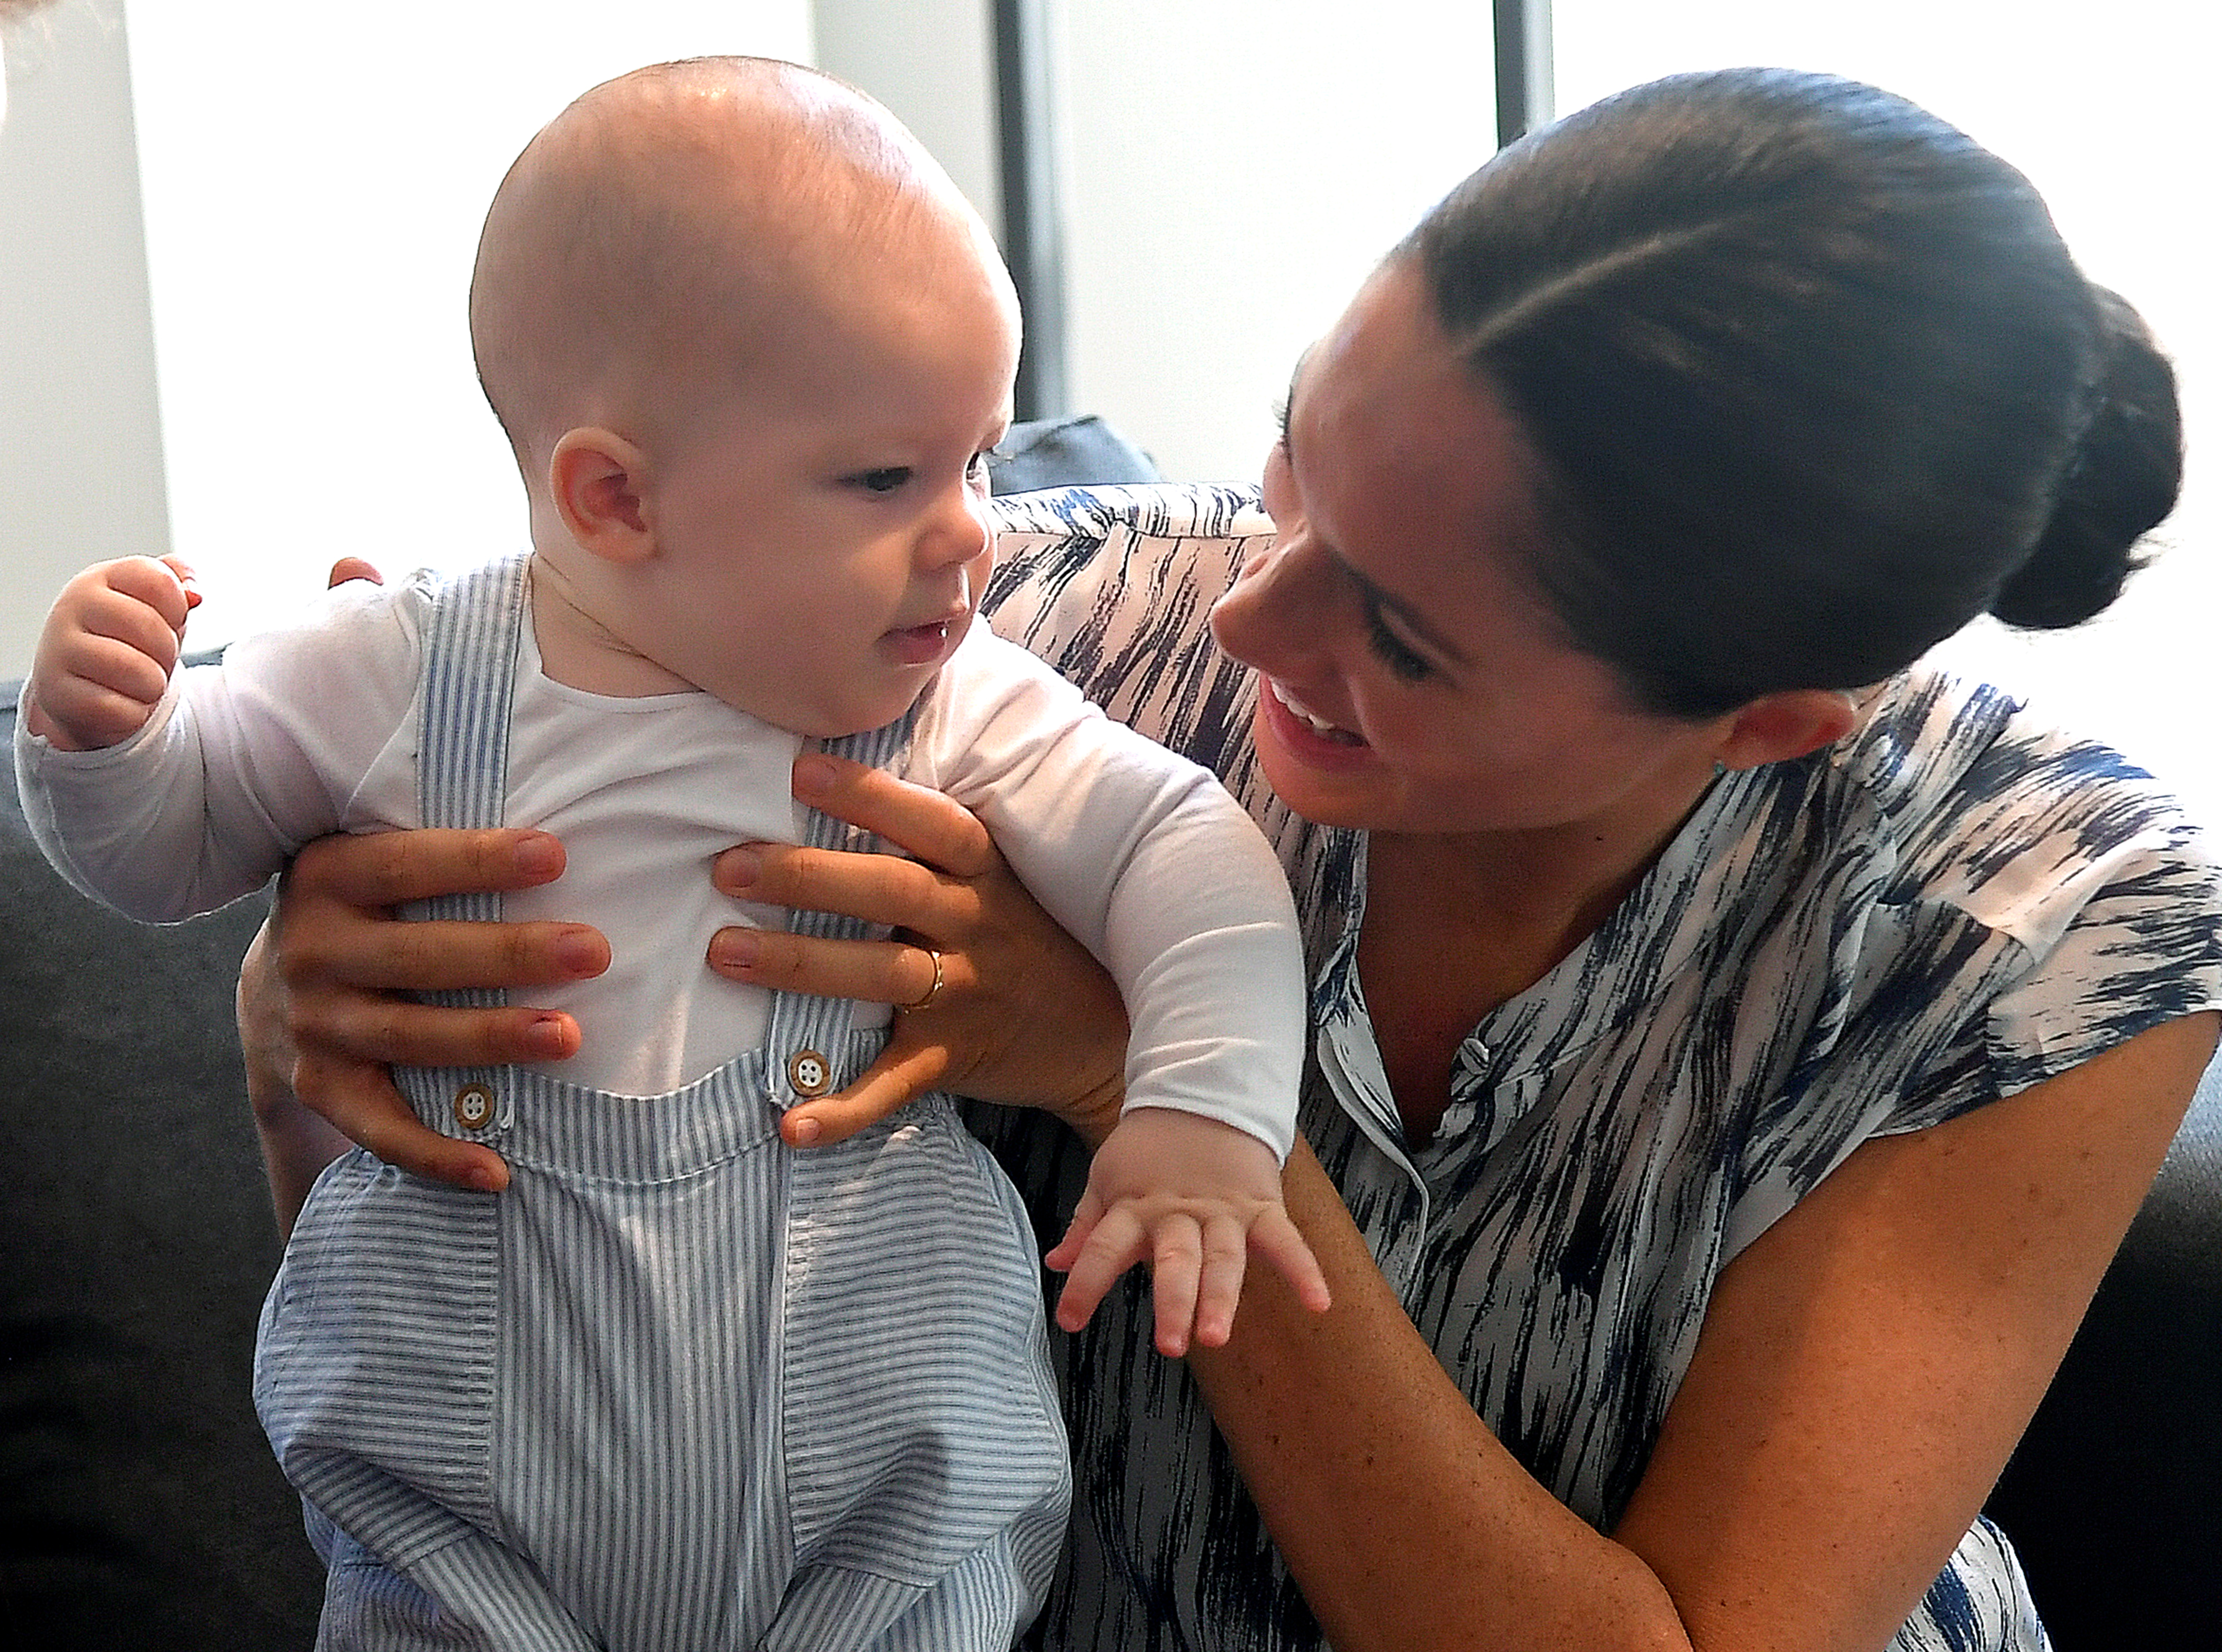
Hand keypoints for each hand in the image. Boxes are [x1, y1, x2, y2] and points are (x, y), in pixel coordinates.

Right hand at [25, 555, 200, 750]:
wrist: (76, 686)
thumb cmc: (123, 640)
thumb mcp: (152, 602)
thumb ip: (177, 580)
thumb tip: (194, 595)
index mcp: (99, 579)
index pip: (159, 581)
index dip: (177, 607)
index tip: (168, 619)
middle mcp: (72, 608)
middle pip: (150, 627)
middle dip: (168, 650)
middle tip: (155, 658)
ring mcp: (60, 650)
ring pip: (139, 671)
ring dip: (154, 685)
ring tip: (139, 681)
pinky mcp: (59, 695)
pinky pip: (124, 710)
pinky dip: (135, 713)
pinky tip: (120, 702)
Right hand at [238, 826, 610, 1191]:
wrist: (275, 986)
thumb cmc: (373, 909)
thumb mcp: (380, 863)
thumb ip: (445, 852)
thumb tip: (561, 845)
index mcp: (328, 876)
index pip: (408, 864)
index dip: (479, 861)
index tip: (555, 856)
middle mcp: (312, 950)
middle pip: (421, 956)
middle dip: (511, 955)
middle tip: (592, 952)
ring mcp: (314, 1024)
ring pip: (412, 1036)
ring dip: (491, 1040)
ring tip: (567, 1037)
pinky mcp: (321, 1087)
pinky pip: (381, 1129)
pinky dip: (438, 1154)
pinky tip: (498, 1170)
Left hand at [709, 752, 1129, 1148]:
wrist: (1100, 1035)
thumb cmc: (1025, 939)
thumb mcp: (998, 881)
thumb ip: (931, 847)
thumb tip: (828, 786)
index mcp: (984, 875)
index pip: (930, 823)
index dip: (869, 794)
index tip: (801, 771)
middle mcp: (975, 927)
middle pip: (890, 891)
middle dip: (806, 877)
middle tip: (729, 868)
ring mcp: (964, 995)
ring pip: (880, 975)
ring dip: (800, 965)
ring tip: (724, 953)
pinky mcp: (952, 1058)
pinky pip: (893, 1085)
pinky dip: (843, 1108)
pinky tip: (791, 1124)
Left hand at [1045, 1108, 1330, 1355]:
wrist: (1202, 1095)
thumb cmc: (1150, 1149)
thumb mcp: (1108, 1179)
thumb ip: (1086, 1227)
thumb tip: (1056, 1263)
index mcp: (1134, 1207)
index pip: (1103, 1247)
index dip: (1085, 1283)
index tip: (1069, 1321)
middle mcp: (1178, 1213)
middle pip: (1175, 1260)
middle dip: (1174, 1302)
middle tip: (1170, 1344)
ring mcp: (1222, 1211)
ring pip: (1224, 1257)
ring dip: (1222, 1297)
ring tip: (1218, 1335)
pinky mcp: (1260, 1206)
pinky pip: (1285, 1240)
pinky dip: (1304, 1270)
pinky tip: (1319, 1303)